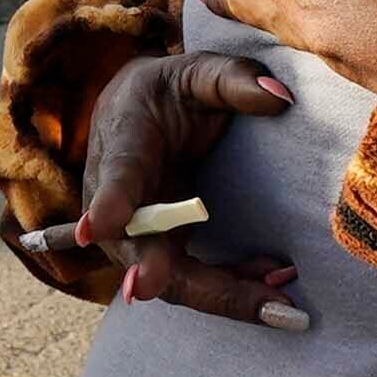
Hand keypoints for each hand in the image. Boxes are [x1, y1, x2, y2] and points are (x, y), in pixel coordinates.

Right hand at [3, 51, 309, 329]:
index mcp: (125, 140)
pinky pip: (194, 281)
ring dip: (218, 294)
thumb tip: (280, 98)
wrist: (136, 116)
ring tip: (277, 304)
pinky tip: (274, 283)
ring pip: (169, 276)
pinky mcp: (162, 251)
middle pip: (135, 242)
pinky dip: (233, 289)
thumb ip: (233, 78)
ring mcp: (138, 232)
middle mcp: (120, 197)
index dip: (110, 203)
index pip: (119, 173)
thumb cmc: (168, 93)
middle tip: (149, 288)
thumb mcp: (196, 72)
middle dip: (150, 269)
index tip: (97, 228)